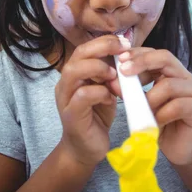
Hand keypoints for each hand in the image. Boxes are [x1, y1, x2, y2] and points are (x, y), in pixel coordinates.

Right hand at [56, 36, 129, 167]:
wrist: (86, 149)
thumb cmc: (97, 116)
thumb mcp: (106, 89)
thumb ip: (110, 74)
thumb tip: (125, 55)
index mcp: (74, 74)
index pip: (85, 48)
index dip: (105, 41)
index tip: (125, 43)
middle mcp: (66, 83)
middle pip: (78, 54)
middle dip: (102, 48)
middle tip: (123, 51)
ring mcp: (65, 98)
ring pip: (74, 71)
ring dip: (98, 68)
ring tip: (115, 76)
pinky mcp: (71, 115)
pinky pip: (82, 95)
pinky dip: (100, 92)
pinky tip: (111, 98)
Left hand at [119, 48, 191, 165]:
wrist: (178, 150)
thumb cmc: (160, 123)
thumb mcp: (142, 104)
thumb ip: (132, 91)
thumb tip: (113, 81)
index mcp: (171, 72)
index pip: (155, 54)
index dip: (137, 54)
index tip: (119, 59)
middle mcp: (185, 77)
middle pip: (165, 59)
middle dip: (142, 62)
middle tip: (124, 71)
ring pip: (169, 85)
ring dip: (150, 99)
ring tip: (143, 112)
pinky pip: (178, 106)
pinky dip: (162, 115)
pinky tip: (156, 123)